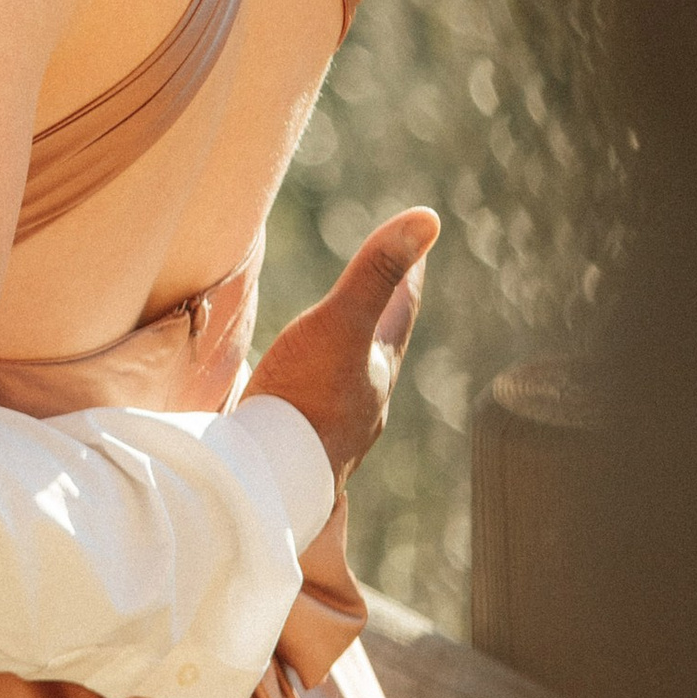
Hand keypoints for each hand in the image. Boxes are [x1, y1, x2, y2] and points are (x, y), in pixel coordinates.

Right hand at [247, 210, 438, 496]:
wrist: (268, 479)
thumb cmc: (307, 397)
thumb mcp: (342, 323)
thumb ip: (376, 273)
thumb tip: (428, 218)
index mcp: (377, 369)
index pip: (399, 312)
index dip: (407, 277)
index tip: (419, 250)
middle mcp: (363, 401)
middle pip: (378, 351)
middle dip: (382, 319)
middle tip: (388, 293)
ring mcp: (331, 429)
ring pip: (347, 385)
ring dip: (346, 360)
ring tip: (340, 346)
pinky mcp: (296, 446)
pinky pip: (310, 409)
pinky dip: (309, 392)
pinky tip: (292, 400)